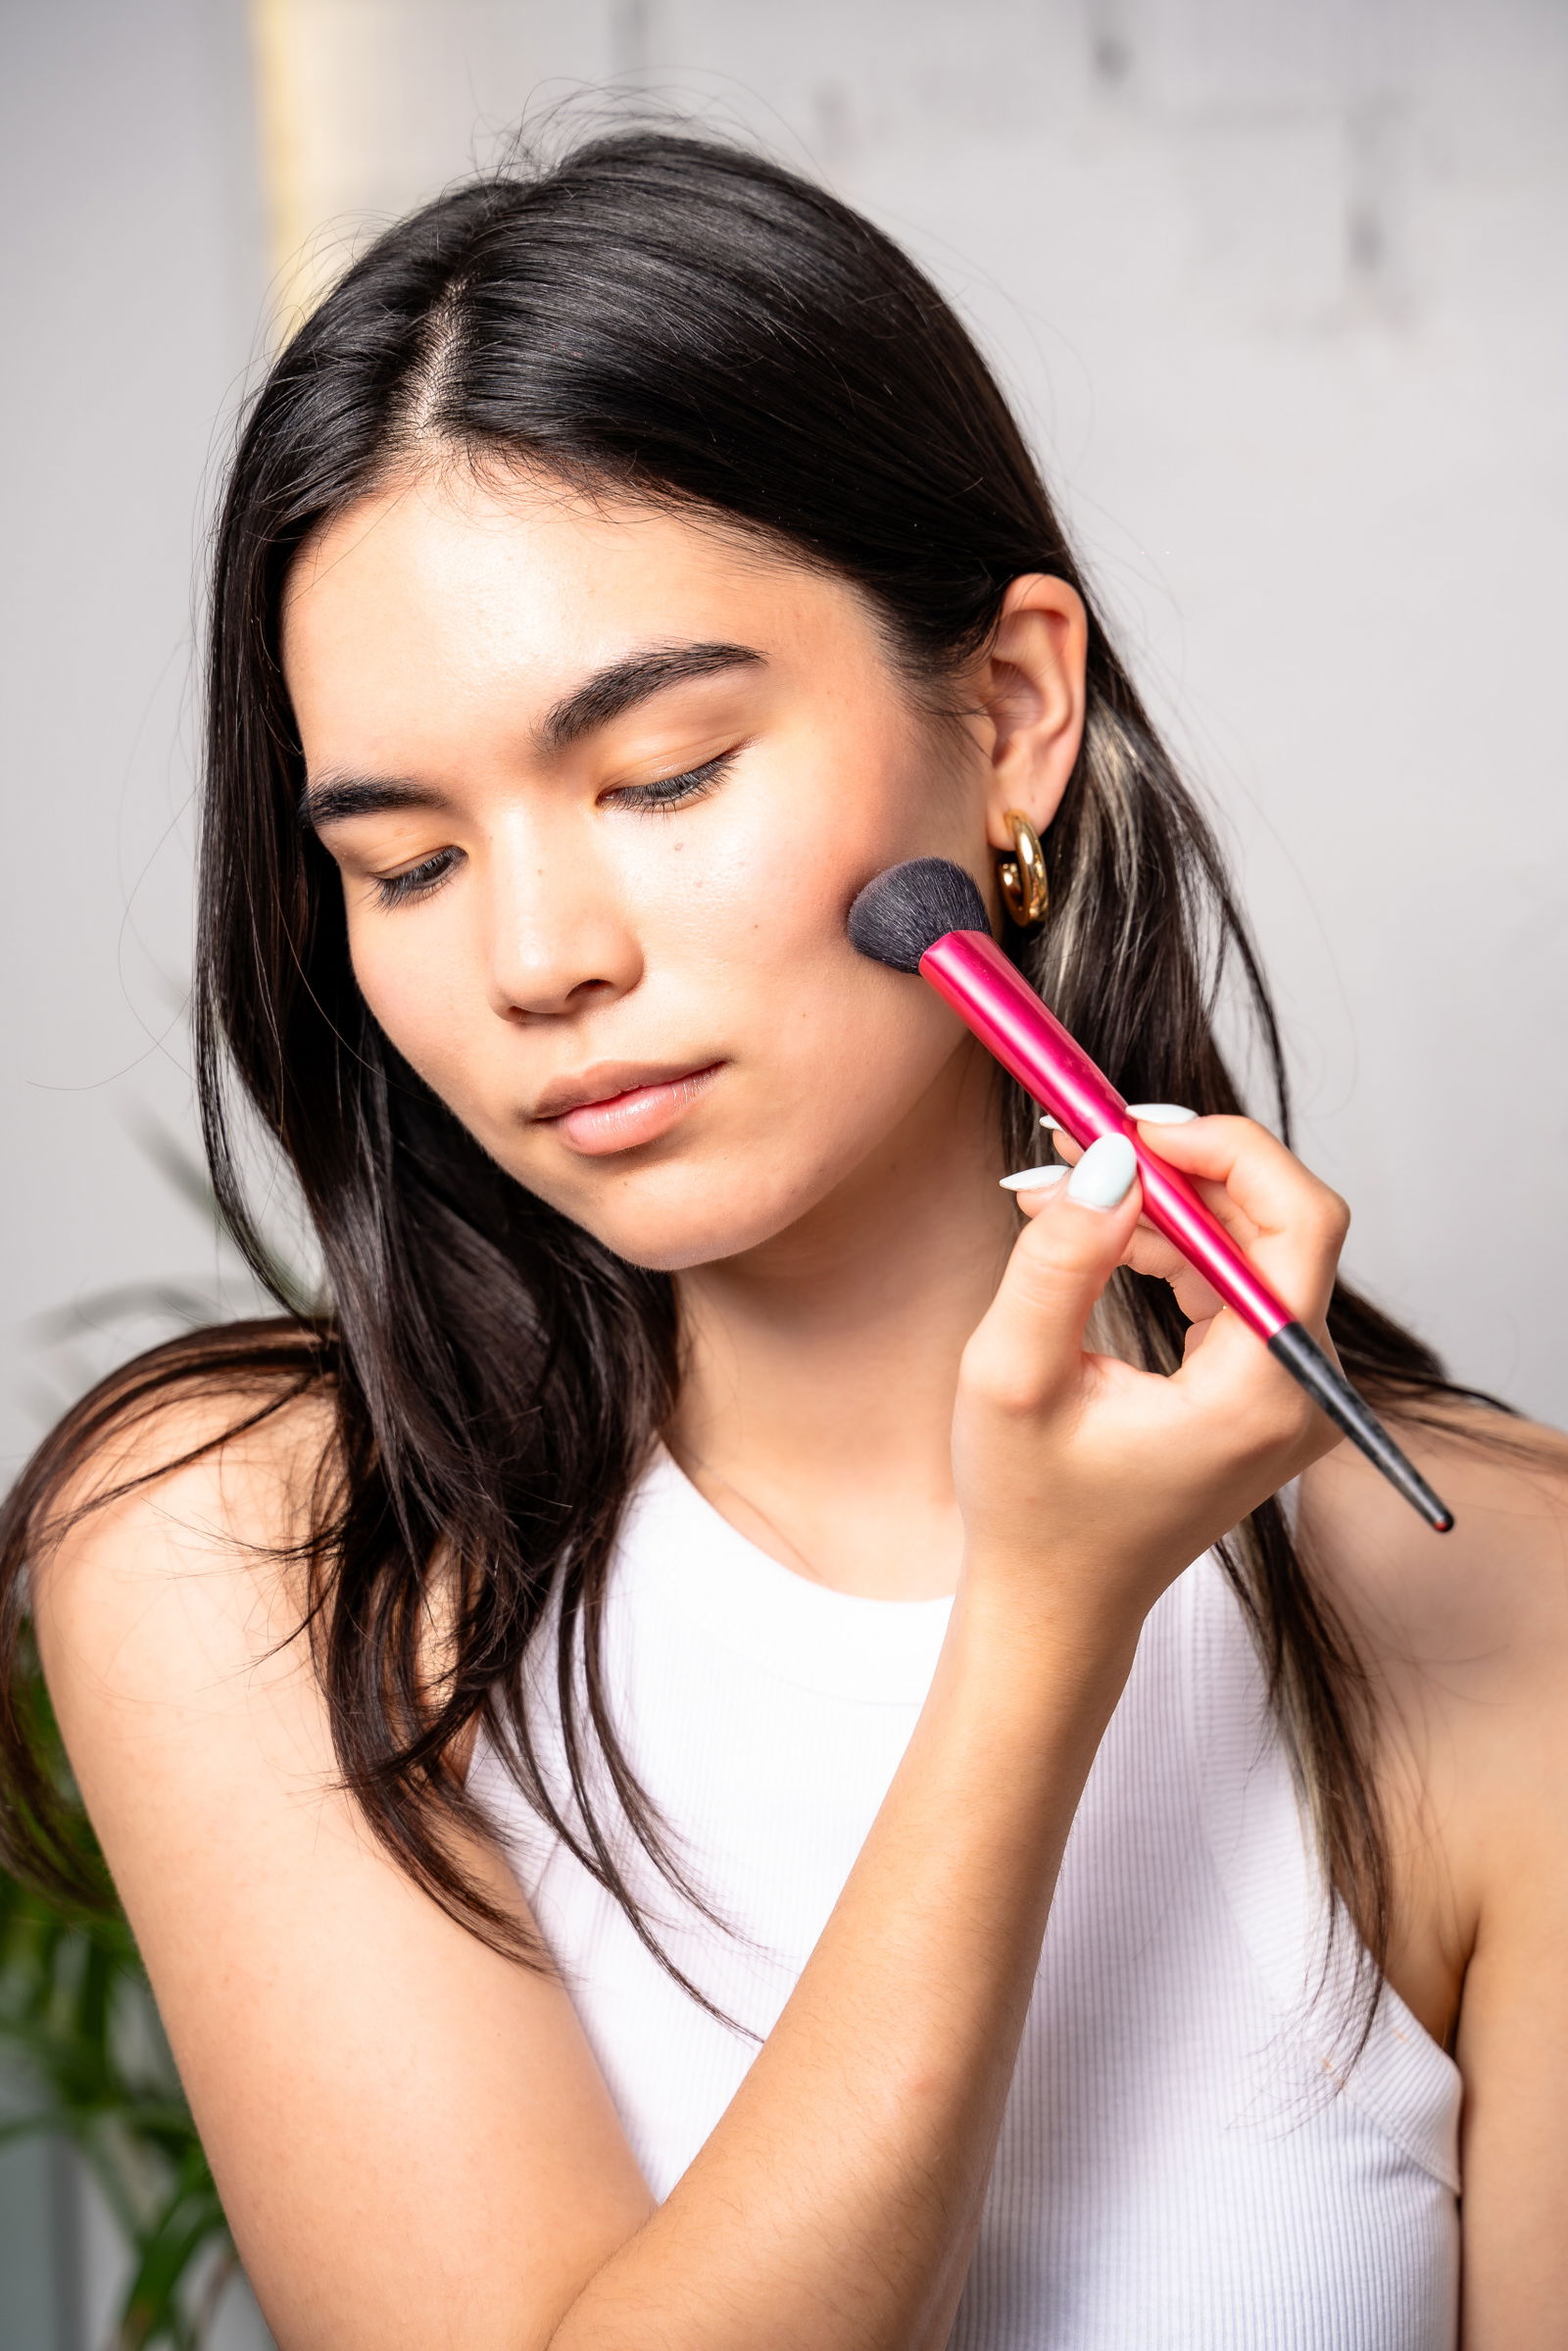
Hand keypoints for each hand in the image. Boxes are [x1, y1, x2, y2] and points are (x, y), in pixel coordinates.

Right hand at [953, 1114, 1349, 1644]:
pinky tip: (1093, 1238)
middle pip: (1279, 1222)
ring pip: (1252, 1242)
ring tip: (1059, 1191)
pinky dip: (1167, 1243)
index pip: (1298, 1221)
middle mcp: (1303, 1389)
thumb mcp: (1013, 1376)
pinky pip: (1233, 1279)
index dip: (1225, 1151)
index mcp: (1264, 1393)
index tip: (1132, 1127)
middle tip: (1085, 1138)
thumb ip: (1058, 1260)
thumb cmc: (1031, 1510)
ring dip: (1162, 1203)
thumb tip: (1107, 1157)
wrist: (1056, 1602)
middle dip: (1181, 1168)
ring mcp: (1291, 1391)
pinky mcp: (1263, 1387)